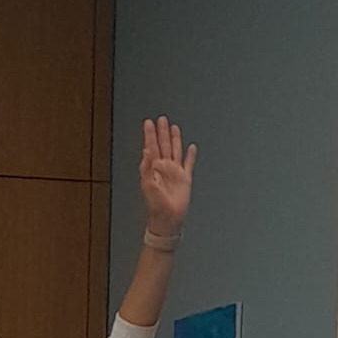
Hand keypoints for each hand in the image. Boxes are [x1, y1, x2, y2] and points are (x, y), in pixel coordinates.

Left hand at [139, 117, 196, 235]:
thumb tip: (146, 150)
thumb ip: (146, 167)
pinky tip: (192, 147)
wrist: (167, 218)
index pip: (151, 147)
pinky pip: (188, 163)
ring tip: (173, 127)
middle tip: (160, 119)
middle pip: (163, 145)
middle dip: (162, 132)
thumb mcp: (147, 185)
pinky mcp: (185, 179)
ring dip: (174, 139)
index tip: (148, 123)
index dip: (150, 135)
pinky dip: (191, 155)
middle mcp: (164, 168)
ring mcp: (175, 172)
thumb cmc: (155, 205)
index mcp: (153, 168)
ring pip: (175, 150)